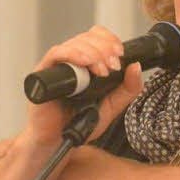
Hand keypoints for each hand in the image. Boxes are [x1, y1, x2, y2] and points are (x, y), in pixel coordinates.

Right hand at [26, 25, 143, 147]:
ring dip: (93, 52)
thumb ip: (127, 89)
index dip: (110, 40)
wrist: (56, 142)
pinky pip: (56, 54)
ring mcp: (57, 66)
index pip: (97, 37)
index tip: (120, 54)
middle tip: (113, 66)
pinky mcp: (43, 73)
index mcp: (87, 64)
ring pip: (75, 43)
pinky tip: (85, 63)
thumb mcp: (111, 107)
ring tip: (102, 71)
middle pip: (88, 37)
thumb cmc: (78, 124)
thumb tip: (136, 67)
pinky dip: (73, 54)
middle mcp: (71, 61)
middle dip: (105, 49)